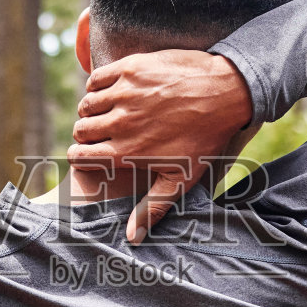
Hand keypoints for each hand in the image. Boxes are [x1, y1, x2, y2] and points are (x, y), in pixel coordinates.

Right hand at [67, 50, 254, 242]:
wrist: (227, 93)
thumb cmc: (206, 139)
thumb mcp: (181, 178)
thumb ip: (153, 207)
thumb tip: (132, 238)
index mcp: (128, 152)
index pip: (80, 156)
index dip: (80, 156)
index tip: (87, 153)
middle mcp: (121, 123)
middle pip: (81, 130)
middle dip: (86, 134)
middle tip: (100, 132)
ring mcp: (125, 93)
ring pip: (86, 104)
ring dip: (91, 110)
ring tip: (107, 112)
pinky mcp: (130, 68)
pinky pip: (96, 78)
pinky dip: (97, 85)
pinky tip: (111, 91)